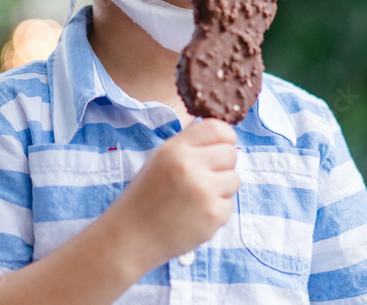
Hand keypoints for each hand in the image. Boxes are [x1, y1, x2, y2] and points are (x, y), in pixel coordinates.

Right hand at [108, 119, 239, 266]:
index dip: (225, 137)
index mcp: (175, 149)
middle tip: (203, 178)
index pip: (218, 128)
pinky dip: (215, 211)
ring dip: (221, 189)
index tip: (221, 146)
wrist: (131, 237)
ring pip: (234, 180)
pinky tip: (194, 216)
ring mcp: (203, 192)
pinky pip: (229, 205)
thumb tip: (225, 136)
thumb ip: (190, 145)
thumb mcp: (160, 159)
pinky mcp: (213, 215)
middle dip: (222, 165)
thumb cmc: (147, 196)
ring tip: (195, 198)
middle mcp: (190, 167)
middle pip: (231, 153)